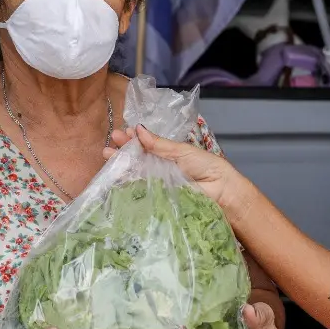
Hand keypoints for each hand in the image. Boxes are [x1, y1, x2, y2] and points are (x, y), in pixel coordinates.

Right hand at [106, 126, 248, 216]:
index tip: (121, 133)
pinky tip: (116, 176)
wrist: (221, 192)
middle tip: (109, 145)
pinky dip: (128, 183)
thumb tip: (139, 130)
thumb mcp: (182, 151)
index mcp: (169, 154)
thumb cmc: (207, 167)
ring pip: (136, 173)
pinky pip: (141, 190)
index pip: (146, 145)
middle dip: (123, 151)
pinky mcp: (158, 199)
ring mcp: (159, 184)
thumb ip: (159, 144)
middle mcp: (162, 168)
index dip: (133, 139)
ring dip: (121, 165)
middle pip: (138, 159)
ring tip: (108, 156)